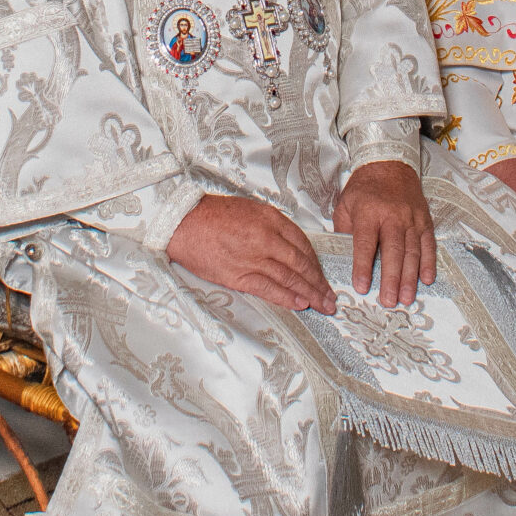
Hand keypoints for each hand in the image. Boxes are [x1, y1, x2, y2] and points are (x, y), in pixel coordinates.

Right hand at [167, 193, 333, 315]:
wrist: (184, 222)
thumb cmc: (214, 214)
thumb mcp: (250, 209)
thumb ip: (272, 226)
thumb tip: (290, 246)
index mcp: (271, 219)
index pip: (303, 244)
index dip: (316, 263)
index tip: (323, 275)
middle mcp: (266, 239)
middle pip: (301, 264)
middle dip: (319, 283)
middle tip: (331, 298)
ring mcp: (253, 258)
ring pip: (289, 279)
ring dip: (309, 294)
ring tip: (323, 306)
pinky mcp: (239, 275)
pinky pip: (269, 289)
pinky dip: (287, 298)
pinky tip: (300, 304)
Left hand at [331, 161, 436, 306]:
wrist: (389, 165)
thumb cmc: (364, 189)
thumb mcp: (345, 205)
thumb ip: (344, 231)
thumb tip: (343, 259)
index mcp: (368, 212)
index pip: (365, 243)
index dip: (363, 266)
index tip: (362, 287)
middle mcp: (392, 216)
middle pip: (393, 251)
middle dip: (391, 279)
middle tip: (389, 301)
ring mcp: (411, 218)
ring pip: (412, 251)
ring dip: (410, 277)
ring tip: (406, 298)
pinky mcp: (424, 220)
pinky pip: (428, 244)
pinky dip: (428, 262)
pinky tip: (426, 279)